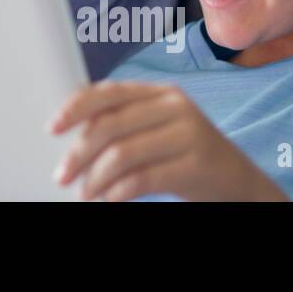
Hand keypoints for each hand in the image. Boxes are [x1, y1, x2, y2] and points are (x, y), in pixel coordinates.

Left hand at [48, 81, 288, 201]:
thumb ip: (123, 124)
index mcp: (159, 92)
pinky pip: (144, 178)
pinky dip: (118, 192)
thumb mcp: (156, 130)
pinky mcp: (196, 165)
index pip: (108, 92)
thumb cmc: (187, 155)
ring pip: (123, 153)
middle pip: (111, 124)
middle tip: (62, 174)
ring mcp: (188, 134)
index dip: (75, 108)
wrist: (240, 183)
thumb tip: (72, 136)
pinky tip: (108, 200)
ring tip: (85, 193)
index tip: (52, 128)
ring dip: (96, 178)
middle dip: (78, 152)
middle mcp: (174, 106)